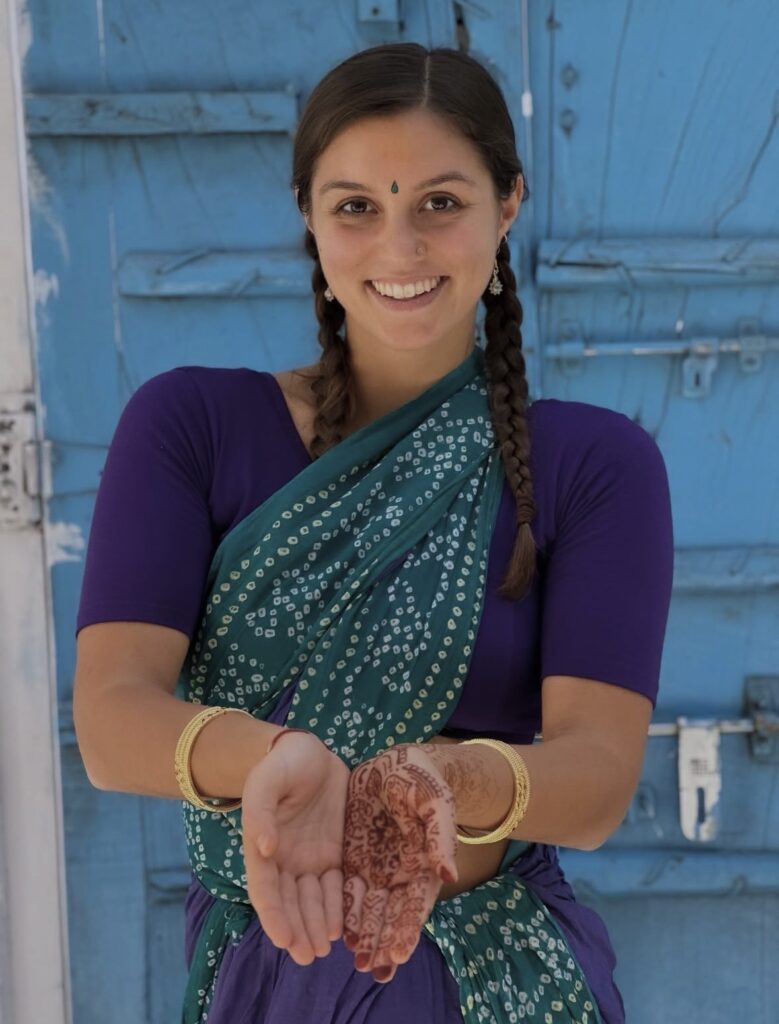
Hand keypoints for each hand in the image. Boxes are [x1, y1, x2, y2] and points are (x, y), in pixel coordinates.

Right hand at [241, 731, 349, 964]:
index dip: (274, 916)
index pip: (265, 890)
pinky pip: (334, 885)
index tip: (285, 940)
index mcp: (262, 847)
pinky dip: (336, 906)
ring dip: (315, 925)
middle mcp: (284, 860)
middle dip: (297, 931)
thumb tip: (264, 848)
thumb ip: (262, 812)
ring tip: (325, 949)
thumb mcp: (267, 781)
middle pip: (289, 902)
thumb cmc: (281, 764)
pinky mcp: (332, 851)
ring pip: (311, 900)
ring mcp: (309, 857)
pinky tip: (341, 926)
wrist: (308, 750)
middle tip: (310, 957)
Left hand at [342, 743, 458, 983]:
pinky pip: (347, 888)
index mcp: (423, 865)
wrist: (394, 762)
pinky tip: (338, 932)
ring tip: (357, 960)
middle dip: (383, 942)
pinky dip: (345, 910)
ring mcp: (376, 868)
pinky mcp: (353, 858)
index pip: (416, 904)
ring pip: (369, 908)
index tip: (398, 953)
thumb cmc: (422, 780)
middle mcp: (400, 874)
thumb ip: (441, 835)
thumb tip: (449, 874)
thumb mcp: (436, 801)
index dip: (408, 928)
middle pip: (392, 915)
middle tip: (372, 969)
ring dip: (365, 935)